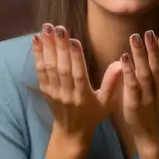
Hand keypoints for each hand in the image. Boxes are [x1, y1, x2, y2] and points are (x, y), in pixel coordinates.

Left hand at [33, 23, 122, 142]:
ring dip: (47, 47)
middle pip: (62, 68)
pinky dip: (38, 55)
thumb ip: (112, 82)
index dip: (76, 58)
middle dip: (60, 47)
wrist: (71, 131)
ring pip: (49, 67)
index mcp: (83, 96)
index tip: (74, 40)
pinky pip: (40, 71)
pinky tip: (37, 39)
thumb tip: (121, 63)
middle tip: (58, 27)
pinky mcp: (45, 90)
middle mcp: (67, 93)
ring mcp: (54, 92)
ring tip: (46, 28)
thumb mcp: (107, 102)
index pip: (79, 75)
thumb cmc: (93, 114)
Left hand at [120, 30, 158, 151]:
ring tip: (135, 38)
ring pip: (146, 73)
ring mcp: (147, 97)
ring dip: (140, 55)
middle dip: (152, 49)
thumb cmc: (155, 113)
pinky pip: (132, 85)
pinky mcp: (135, 104)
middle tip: (147, 32)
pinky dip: (129, 71)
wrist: (154, 138)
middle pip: (157, 67)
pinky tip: (123, 58)